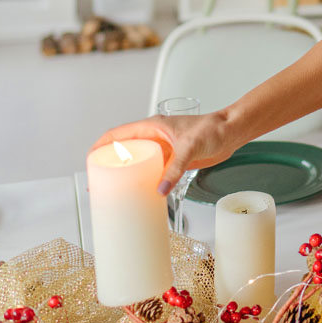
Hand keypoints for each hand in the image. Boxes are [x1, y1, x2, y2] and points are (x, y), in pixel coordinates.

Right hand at [90, 113, 233, 194]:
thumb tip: (160, 190)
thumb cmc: (212, 129)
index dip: (101, 146)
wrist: (232, 132)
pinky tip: (142, 195)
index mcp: (152, 127)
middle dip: (110, 166)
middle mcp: (154, 138)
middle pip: (124, 151)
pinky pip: (153, 172)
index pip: (117, 134)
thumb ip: (175, 168)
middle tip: (99, 186)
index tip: (90, 162)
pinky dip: (145, 182)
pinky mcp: (173, 161)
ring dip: (127, 176)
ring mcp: (163, 150)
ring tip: (115, 194)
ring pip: (138, 163)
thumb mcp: (190, 147)